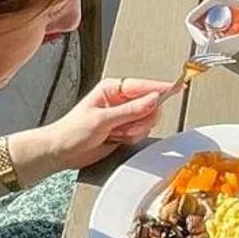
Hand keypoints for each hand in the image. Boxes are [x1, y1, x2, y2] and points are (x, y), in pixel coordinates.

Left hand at [46, 78, 173, 170]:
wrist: (61, 152)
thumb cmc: (72, 132)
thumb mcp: (103, 120)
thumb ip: (131, 110)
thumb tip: (153, 98)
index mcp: (113, 88)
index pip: (144, 86)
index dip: (161, 88)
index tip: (177, 88)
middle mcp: (120, 100)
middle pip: (150, 104)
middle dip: (141, 119)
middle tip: (126, 127)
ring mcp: (123, 115)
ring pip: (147, 120)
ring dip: (135, 130)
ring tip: (116, 134)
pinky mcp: (124, 129)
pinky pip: (140, 132)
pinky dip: (132, 138)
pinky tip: (117, 139)